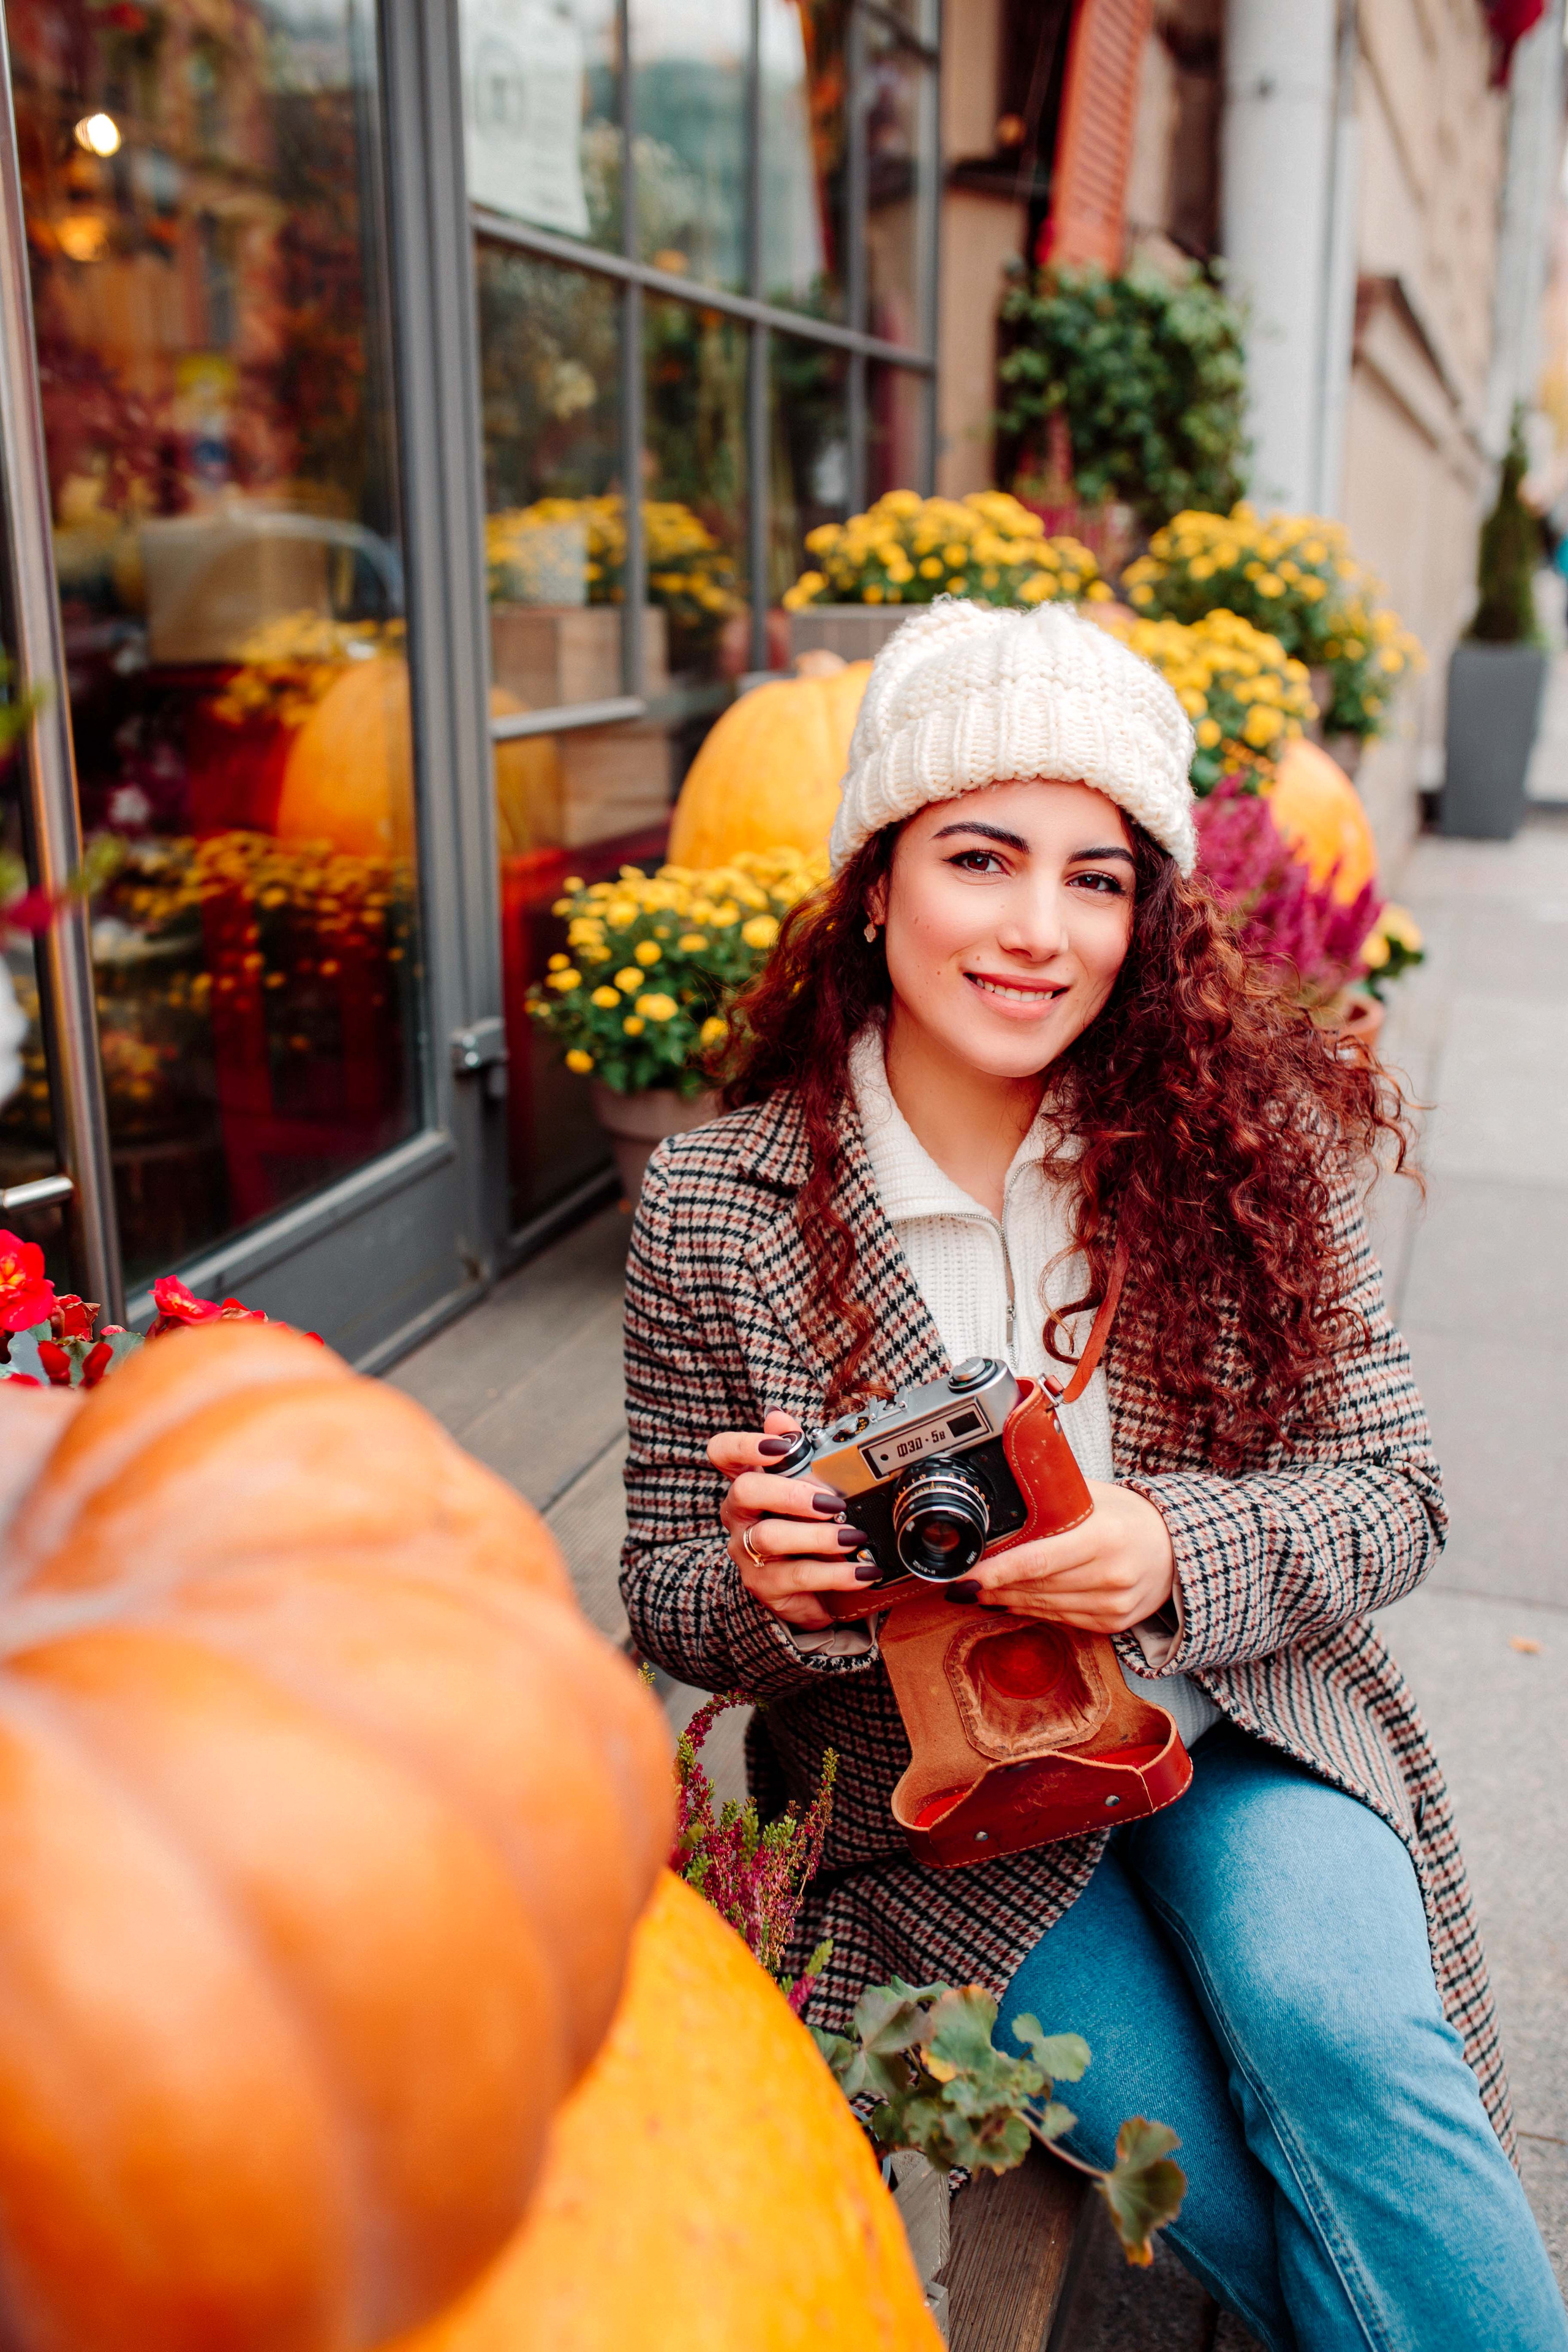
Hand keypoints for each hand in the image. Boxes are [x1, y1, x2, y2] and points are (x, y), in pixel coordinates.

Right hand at [707, 1408, 879, 1631]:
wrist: (799, 1589)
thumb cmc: (799, 1528)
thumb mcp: (802, 1489)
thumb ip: (793, 1451)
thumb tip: (777, 1415)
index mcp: (747, 1483)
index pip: (723, 1453)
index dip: (743, 1445)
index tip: (778, 1447)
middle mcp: (740, 1516)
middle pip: (745, 1491)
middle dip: (791, 1492)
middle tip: (832, 1502)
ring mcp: (748, 1552)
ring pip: (771, 1537)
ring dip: (818, 1536)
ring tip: (853, 1537)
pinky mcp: (765, 1585)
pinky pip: (798, 1576)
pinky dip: (836, 1573)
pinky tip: (862, 1571)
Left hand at [963, 1480, 1175, 1634]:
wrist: (1177, 1549)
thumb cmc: (1131, 1516)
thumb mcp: (1094, 1495)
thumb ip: (1052, 1493)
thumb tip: (1003, 1485)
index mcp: (1104, 1537)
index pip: (1037, 1560)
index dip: (995, 1571)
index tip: (965, 1576)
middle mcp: (1111, 1575)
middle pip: (1035, 1586)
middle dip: (994, 1585)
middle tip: (962, 1580)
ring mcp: (1114, 1604)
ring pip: (1044, 1606)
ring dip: (1007, 1599)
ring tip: (980, 1590)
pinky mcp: (1113, 1623)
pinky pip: (1060, 1618)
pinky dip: (1032, 1610)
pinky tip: (1011, 1601)